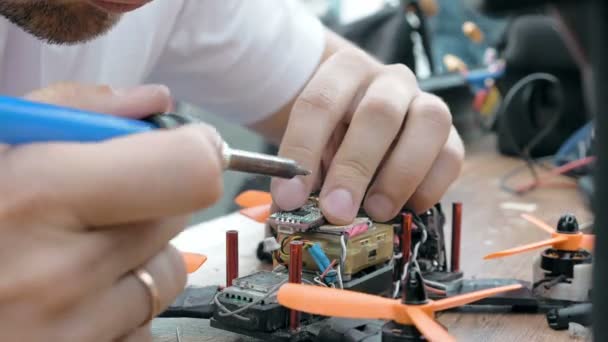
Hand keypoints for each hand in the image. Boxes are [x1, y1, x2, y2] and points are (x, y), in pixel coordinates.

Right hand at [0, 83, 222, 340]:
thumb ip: (68, 110)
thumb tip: (153, 102)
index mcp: (32, 196)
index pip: (186, 170)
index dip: (195, 150)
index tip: (188, 146)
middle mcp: (58, 276)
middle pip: (177, 217)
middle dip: (150, 201)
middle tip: (97, 202)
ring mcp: (70, 336)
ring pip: (166, 275)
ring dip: (137, 259)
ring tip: (70, 257)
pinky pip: (143, 327)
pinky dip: (121, 309)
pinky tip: (67, 305)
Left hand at [272, 48, 463, 223]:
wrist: (368, 124)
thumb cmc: (335, 135)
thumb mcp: (312, 145)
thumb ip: (304, 172)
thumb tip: (293, 209)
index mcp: (345, 71)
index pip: (320, 103)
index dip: (302, 151)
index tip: (289, 198)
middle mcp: (390, 80)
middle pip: (379, 113)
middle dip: (355, 168)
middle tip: (336, 211)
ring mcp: (426, 102)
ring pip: (429, 123)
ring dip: (400, 175)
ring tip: (376, 212)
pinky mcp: (451, 134)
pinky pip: (453, 156)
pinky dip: (429, 187)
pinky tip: (406, 207)